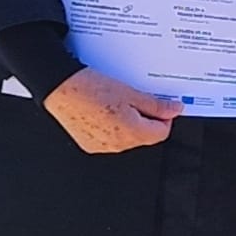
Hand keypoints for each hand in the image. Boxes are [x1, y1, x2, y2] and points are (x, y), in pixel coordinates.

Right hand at [43, 68, 181, 153]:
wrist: (60, 89)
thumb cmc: (92, 88)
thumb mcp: (130, 92)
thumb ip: (155, 105)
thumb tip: (175, 110)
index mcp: (131, 133)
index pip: (161, 133)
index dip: (164, 117)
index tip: (161, 104)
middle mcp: (117, 145)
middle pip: (145, 136)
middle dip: (147, 119)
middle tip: (137, 99)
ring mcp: (101, 147)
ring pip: (127, 138)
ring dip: (130, 122)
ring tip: (118, 102)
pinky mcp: (89, 144)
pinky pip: (110, 138)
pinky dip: (113, 126)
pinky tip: (105, 109)